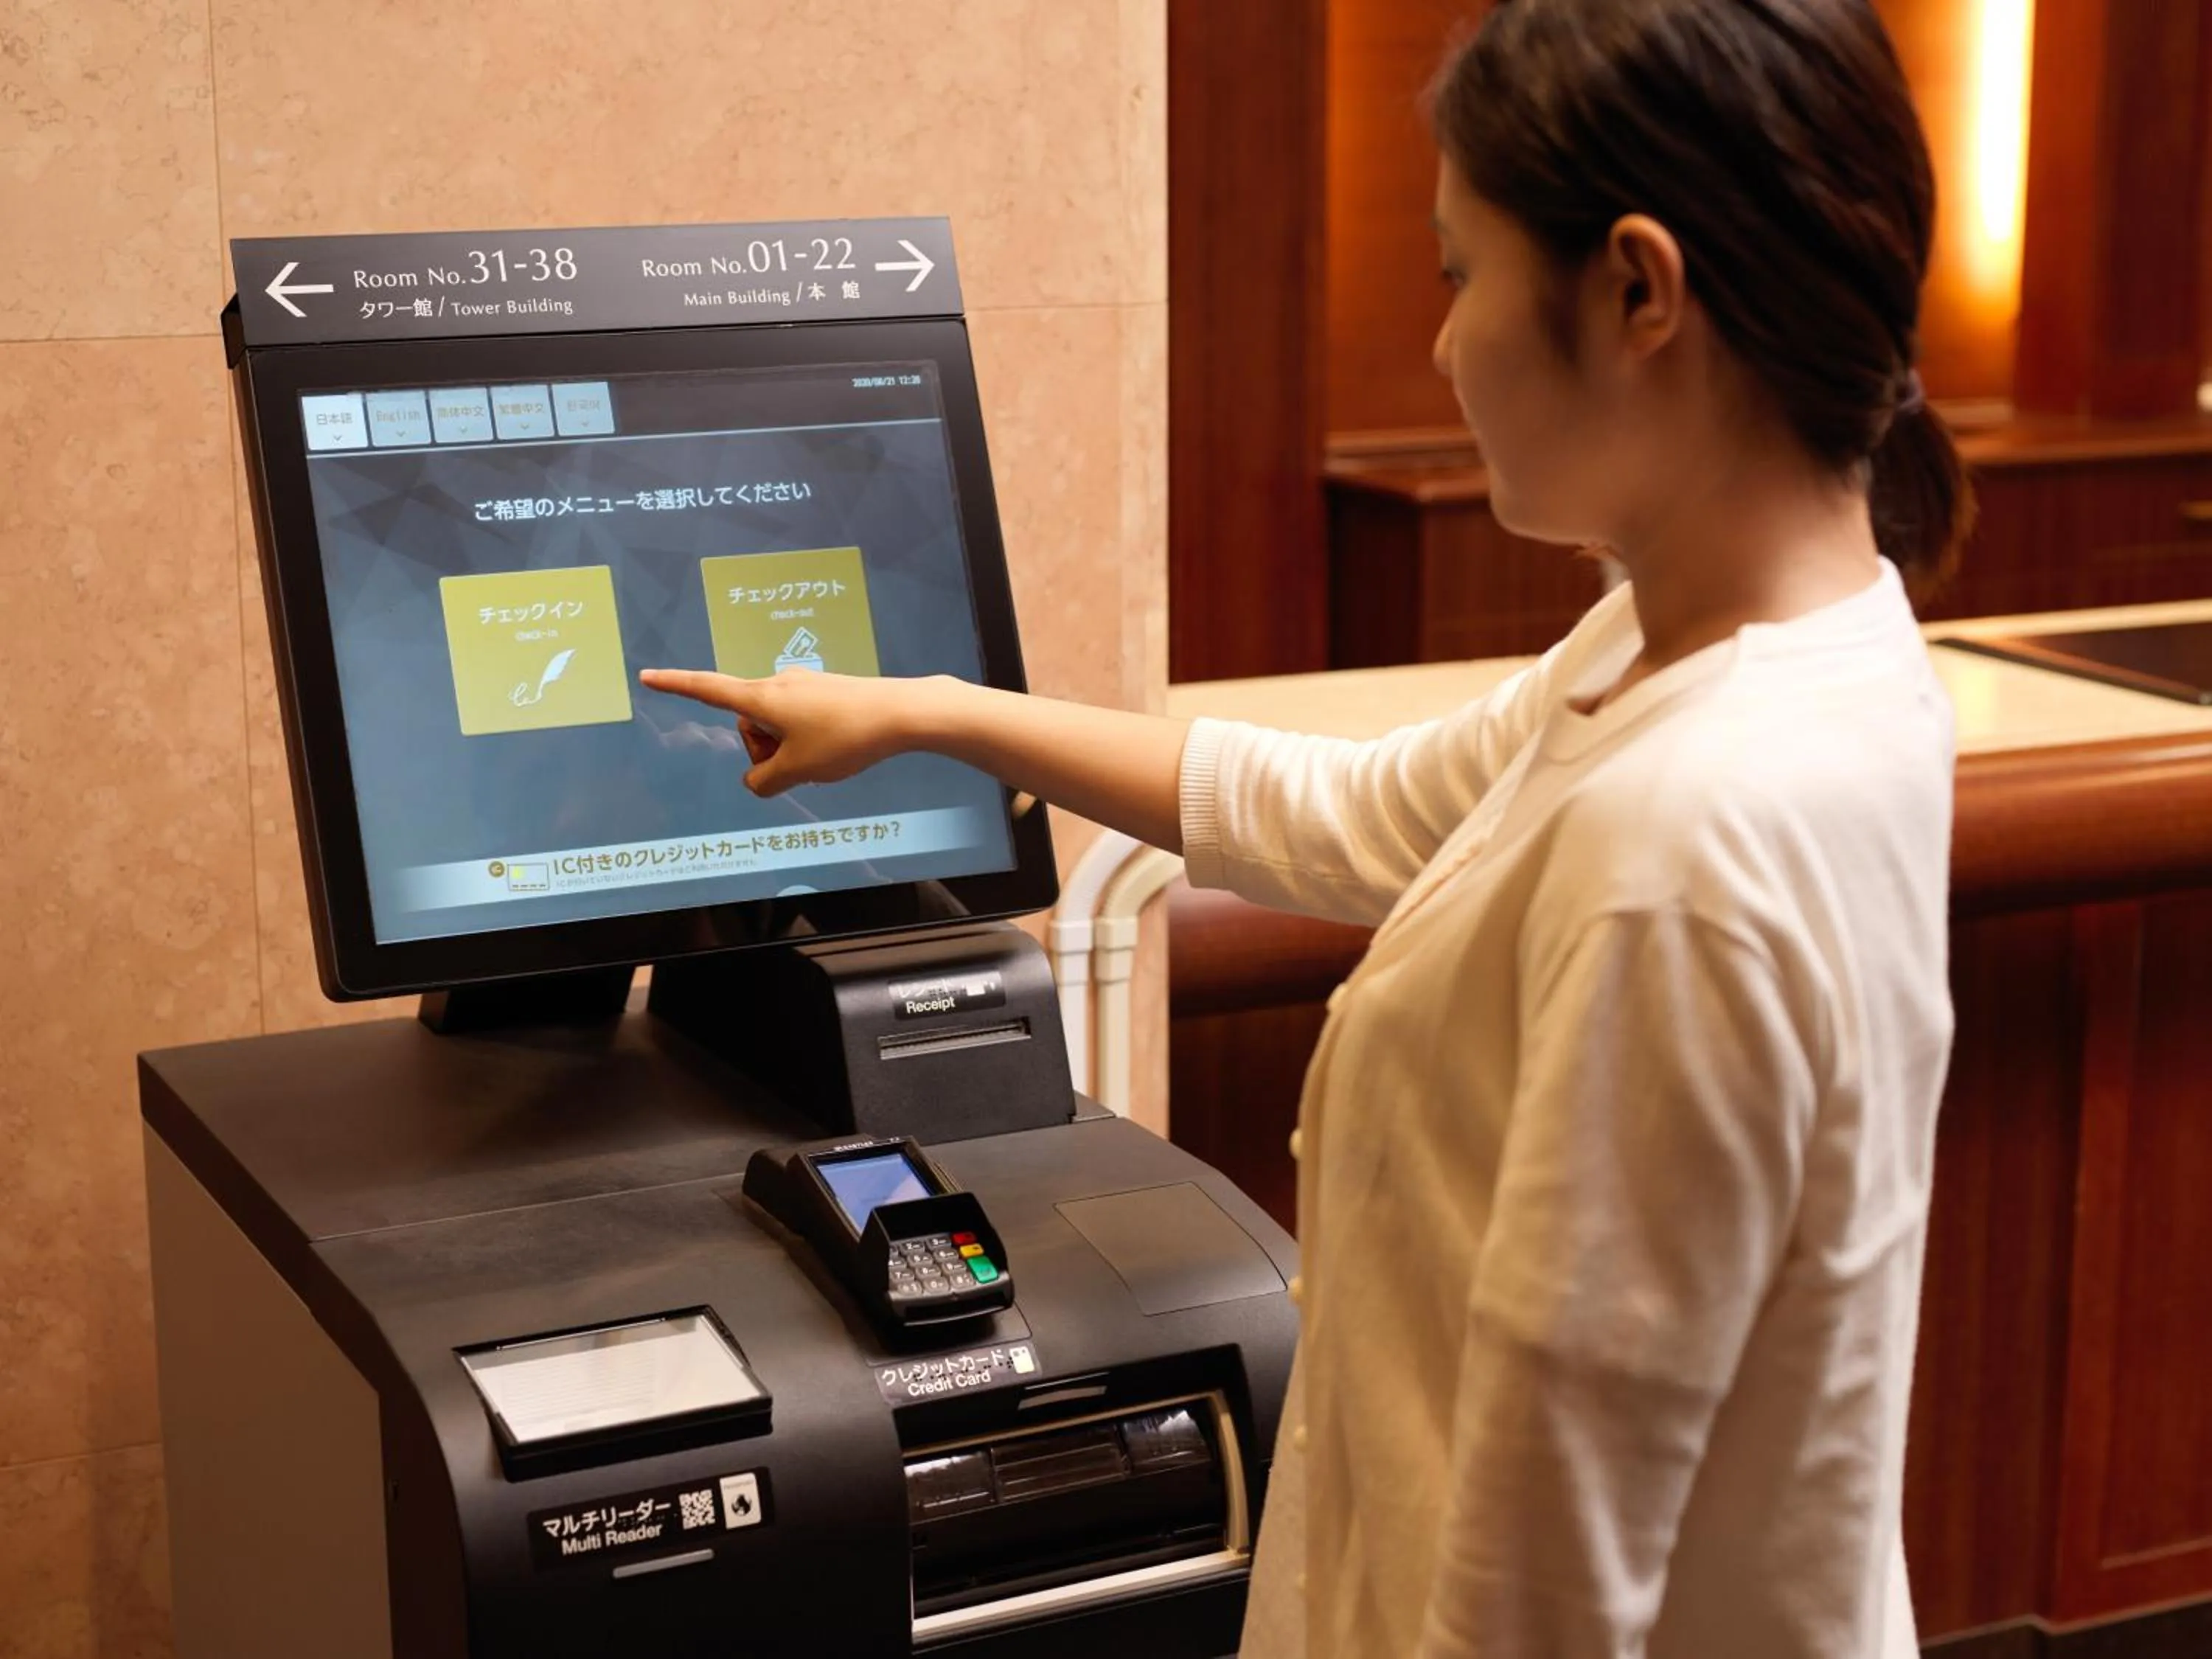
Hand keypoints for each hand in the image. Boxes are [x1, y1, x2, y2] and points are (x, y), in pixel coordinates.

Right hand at [638, 668, 928, 794]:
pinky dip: (808, 741)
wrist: (901, 712)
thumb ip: (764, 781)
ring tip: (823, 757)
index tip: (648, 676)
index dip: (675, 686)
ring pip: (776, 726)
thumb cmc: (845, 738)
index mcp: (762, 697)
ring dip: (788, 748)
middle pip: (749, 724)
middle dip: (763, 750)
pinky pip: (800, 722)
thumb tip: (757, 780)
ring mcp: (803, 686)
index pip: (707, 689)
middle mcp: (778, 684)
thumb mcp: (797, 771)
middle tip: (798, 766)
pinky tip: (838, 748)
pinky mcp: (824, 692)